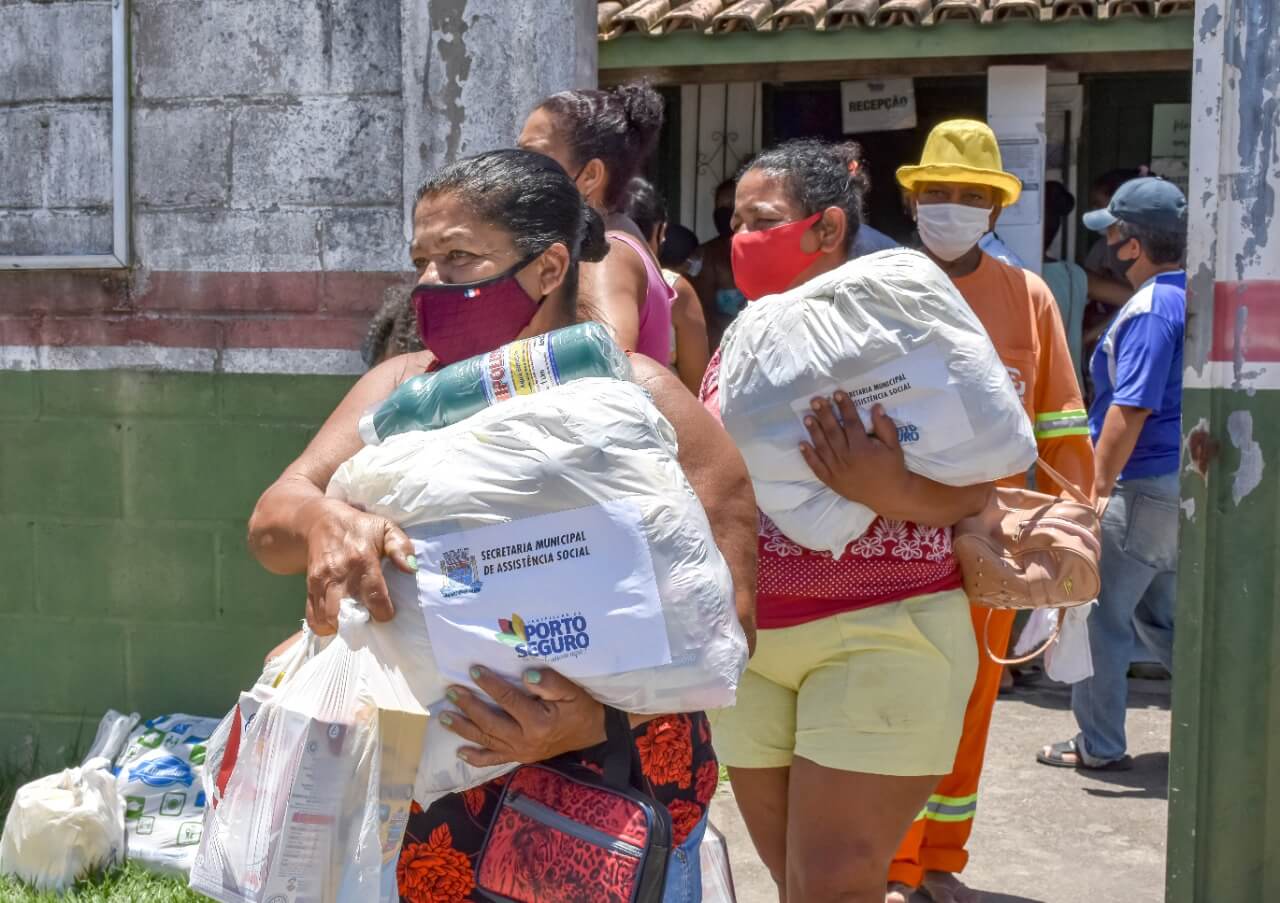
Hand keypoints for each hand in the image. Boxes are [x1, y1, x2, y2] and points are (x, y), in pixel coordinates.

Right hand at [301, 498, 415, 634]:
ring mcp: (321, 583)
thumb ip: (401, 547)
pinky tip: (338, 621)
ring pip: (329, 619)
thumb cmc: (358, 527)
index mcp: (362, 560)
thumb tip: (411, 569)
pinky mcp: (309, 589)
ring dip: (344, 628)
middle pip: (347, 614)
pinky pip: (314, 618)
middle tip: (370, 620)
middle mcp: (339, 574)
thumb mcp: (385, 528)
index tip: (388, 613)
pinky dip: (325, 626)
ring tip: (356, 621)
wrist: (319, 521)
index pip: (374, 597)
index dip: (384, 612)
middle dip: (361, 624)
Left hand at [441, 667, 606, 767]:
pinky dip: (476, 758)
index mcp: (538, 722)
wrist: (592, 732)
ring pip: (486, 741)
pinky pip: (494, 760)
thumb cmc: (581, 707)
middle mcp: (525, 740)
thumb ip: (550, 682)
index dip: (489, 684)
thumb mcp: (572, 690)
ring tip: (443, 717)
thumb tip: (526, 675)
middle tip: (451, 691)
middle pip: (490, 722)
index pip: (507, 699)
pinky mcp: (519, 758)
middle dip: (468, 706)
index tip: (473, 670)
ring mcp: (520, 752)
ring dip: (463, 729)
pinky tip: (460, 752)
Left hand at [799, 393, 911, 510]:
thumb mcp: (894, 446)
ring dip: (814, 431)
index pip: (851, 422)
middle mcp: (847, 458)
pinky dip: (808, 456)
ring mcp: (837, 470)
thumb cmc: (892, 468)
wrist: (889, 495)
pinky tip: (802, 443)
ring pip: (822, 447)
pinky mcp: (831, 480)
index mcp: (863, 448)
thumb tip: (876, 406)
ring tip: (807, 417)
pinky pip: (817, 466)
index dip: (844, 407)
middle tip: (816, 400)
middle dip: (824, 414)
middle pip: (833, 432)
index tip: (837, 393)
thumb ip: (885, 426)